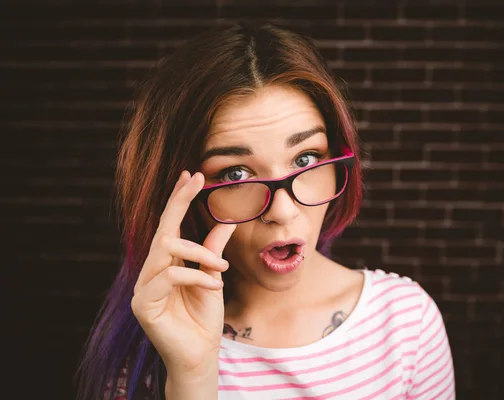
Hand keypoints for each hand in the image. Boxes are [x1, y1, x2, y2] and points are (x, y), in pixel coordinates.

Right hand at [131, 170, 235, 380]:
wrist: (202, 353)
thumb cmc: (205, 317)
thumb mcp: (213, 277)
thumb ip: (213, 250)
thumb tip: (225, 220)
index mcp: (166, 264)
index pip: (169, 225)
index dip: (178, 199)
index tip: (191, 174)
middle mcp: (150, 272)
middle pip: (162, 229)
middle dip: (179, 201)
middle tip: (198, 180)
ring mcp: (144, 288)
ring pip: (165, 249)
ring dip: (198, 253)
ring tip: (221, 268)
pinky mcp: (143, 304)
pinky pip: (169, 276)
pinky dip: (195, 277)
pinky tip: (213, 287)